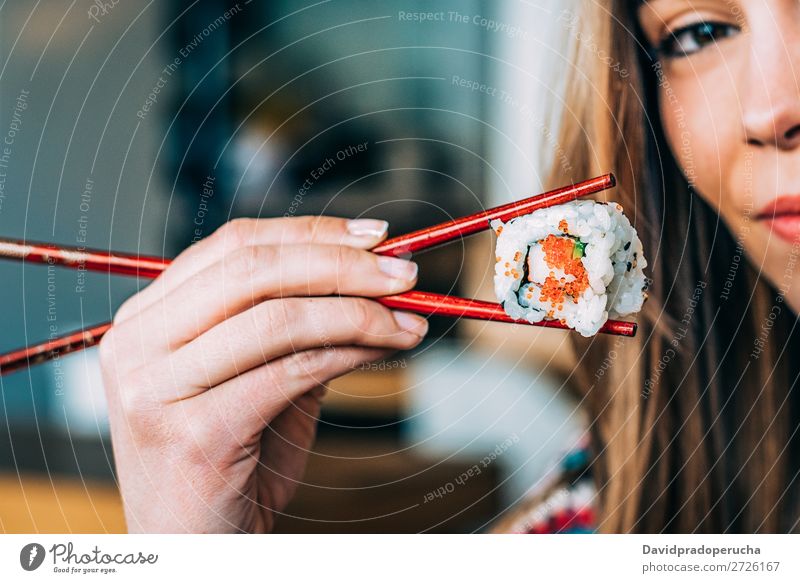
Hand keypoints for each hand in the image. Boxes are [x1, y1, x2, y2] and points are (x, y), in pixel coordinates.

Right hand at [98, 216, 426, 532]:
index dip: (312, 232)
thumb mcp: (259, 378)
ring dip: (359, 313)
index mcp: (148, 318)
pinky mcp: (192, 433)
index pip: (236, 245)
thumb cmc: (230, 461)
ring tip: (408, 322)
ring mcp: (156, 389)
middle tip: (403, 274)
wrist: (194, 547)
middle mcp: (138, 344)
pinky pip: (290, 372)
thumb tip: (373, 280)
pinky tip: (384, 351)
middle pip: (255, 269)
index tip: (374, 236)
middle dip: (343, 265)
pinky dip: (347, 354)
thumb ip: (299, 328)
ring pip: (278, 318)